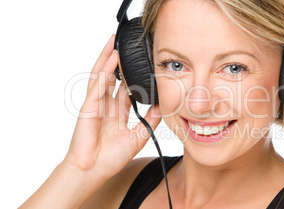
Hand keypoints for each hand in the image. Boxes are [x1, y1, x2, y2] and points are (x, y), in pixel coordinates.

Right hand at [62, 35, 161, 180]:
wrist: (95, 171)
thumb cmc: (111, 157)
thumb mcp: (139, 135)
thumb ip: (151, 120)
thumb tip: (163, 106)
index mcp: (117, 112)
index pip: (125, 88)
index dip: (132, 76)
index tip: (142, 64)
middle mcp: (106, 106)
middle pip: (112, 78)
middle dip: (117, 62)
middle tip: (124, 45)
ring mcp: (96, 105)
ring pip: (102, 77)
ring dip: (107, 60)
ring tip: (114, 44)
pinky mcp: (88, 108)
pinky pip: (97, 87)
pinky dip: (103, 73)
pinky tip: (109, 61)